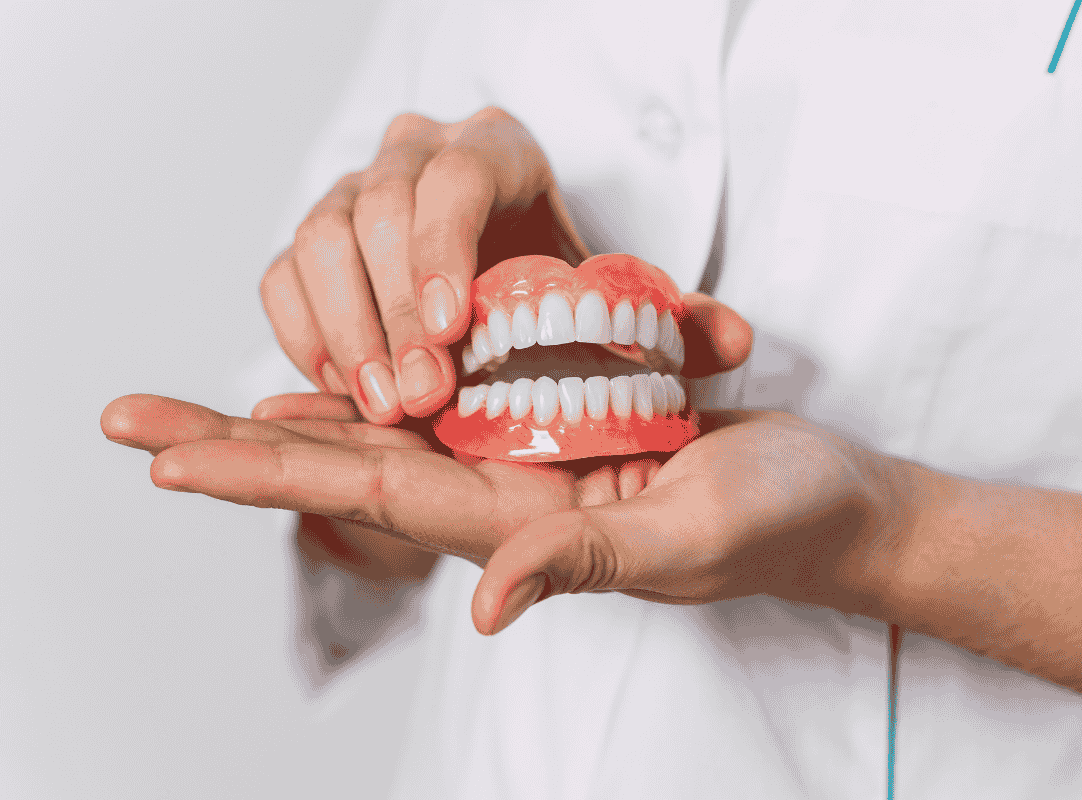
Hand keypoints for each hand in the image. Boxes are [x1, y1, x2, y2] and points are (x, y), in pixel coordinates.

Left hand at [102, 397, 903, 636]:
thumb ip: (585, 563)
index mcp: (521, 522)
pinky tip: (334, 370)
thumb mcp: (684, 539)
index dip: (268, 472)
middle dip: (237, 445)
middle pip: (348, 460)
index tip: (168, 458)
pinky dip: (384, 382)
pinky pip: (454, 398)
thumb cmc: (774, 523)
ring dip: (292, 415)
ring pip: (387, 428)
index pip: (370, 492)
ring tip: (194, 408)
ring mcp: (530, 454)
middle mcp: (505, 491)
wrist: (828, 500)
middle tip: (130, 421)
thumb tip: (486, 604)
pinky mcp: (564, 417)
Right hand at [261, 106, 589, 425]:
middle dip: (399, 315)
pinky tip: (346, 388)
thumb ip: (583, 306)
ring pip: (320, 240)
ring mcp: (353, 189)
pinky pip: (283, 277)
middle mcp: (413, 151)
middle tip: (420, 394)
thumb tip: (598, 362)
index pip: (457, 177)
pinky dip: (307, 336)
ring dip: (348, 332)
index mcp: (493, 145)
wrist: (509, 284)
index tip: (451, 332)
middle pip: (381, 211)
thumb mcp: (583, 286)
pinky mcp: (312, 238)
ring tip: (382, 403)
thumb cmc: (550, 284)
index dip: (445, 252)